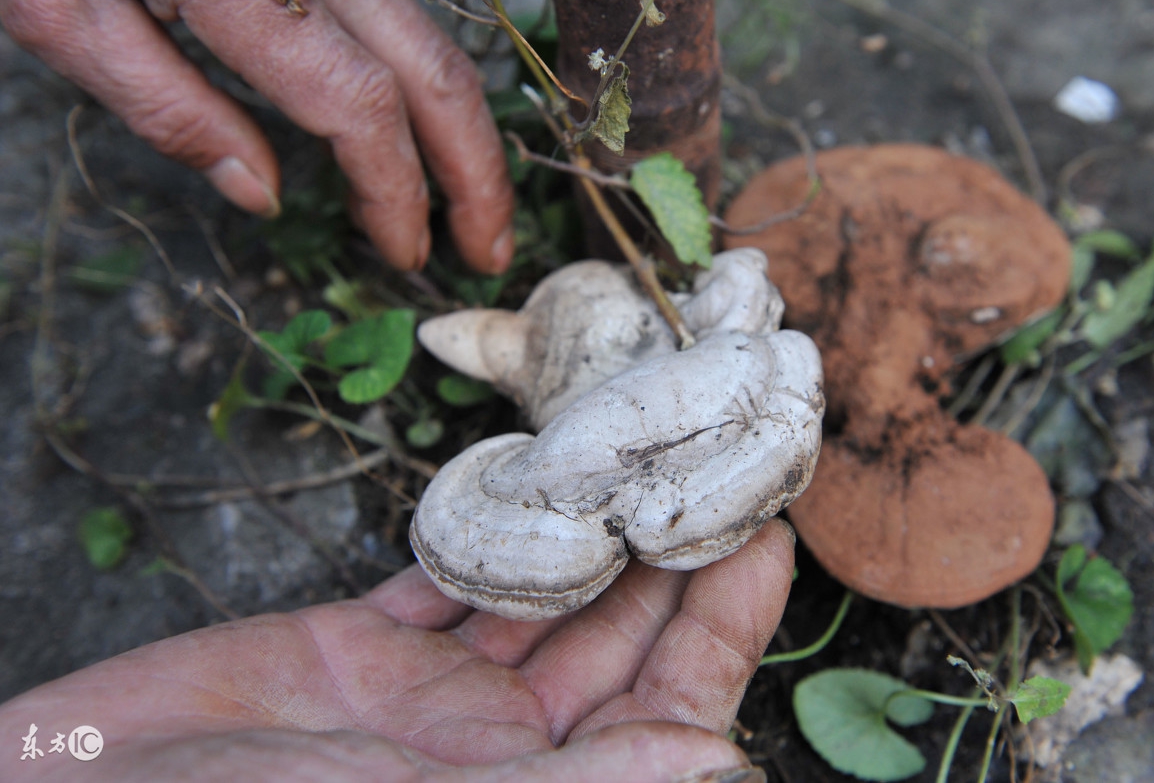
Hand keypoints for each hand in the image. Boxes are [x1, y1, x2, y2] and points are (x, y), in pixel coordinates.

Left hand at [0, 0, 514, 272]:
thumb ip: (162, 102)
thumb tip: (259, 192)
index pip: (360, 105)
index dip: (398, 193)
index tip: (408, 253)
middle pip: (435, 69)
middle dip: (477, 171)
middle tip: (490, 248)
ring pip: (426, 30)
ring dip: (457, 125)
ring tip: (464, 196)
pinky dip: (413, 71)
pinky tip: (408, 123)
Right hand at [0, 520, 792, 780]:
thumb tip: (721, 765)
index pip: (670, 701)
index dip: (728, 618)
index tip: (770, 521)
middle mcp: (496, 757)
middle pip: (617, 635)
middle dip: (670, 543)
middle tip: (716, 444)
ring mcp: (425, 704)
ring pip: (540, 594)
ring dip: (591, 522)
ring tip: (643, 435)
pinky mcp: (351, 653)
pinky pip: (441, 581)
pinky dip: (485, 526)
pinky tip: (527, 470)